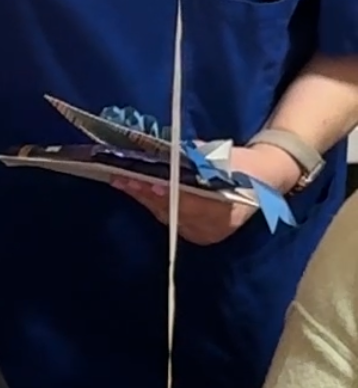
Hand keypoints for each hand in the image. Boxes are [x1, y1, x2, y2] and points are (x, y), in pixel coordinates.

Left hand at [111, 145, 297, 246]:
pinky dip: (153, 204)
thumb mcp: (227, 158)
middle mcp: (214, 228)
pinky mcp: (196, 234)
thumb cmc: (245, 165)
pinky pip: (170, 219)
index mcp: (228, 210)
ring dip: (143, 198)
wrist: (265, 181)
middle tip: (123, 176)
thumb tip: (174, 154)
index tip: (149, 181)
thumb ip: (201, 159)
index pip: (191, 203)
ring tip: (122, 181)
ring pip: (167, 216)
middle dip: (146, 193)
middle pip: (173, 212)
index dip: (169, 193)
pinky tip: (136, 190)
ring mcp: (204, 234)